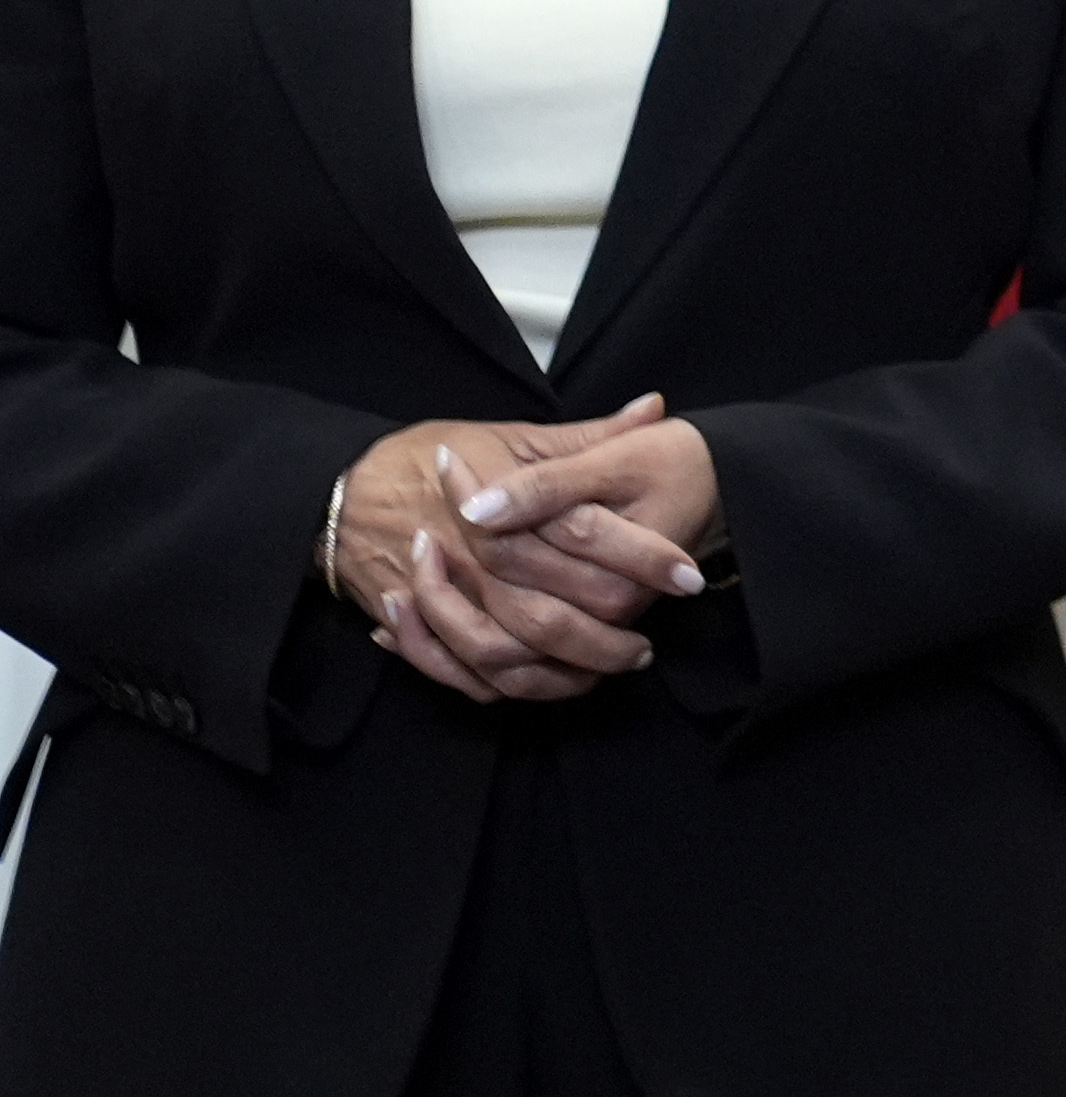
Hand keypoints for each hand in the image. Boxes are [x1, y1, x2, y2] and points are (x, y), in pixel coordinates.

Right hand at [333, 399, 715, 702]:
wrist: (345, 494)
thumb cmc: (432, 459)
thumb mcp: (512, 438)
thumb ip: (587, 436)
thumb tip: (654, 408)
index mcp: (504, 516)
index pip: (589, 544)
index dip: (645, 562)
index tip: (690, 575)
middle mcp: (474, 567)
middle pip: (550, 620)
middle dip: (608, 640)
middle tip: (650, 645)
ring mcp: (446, 604)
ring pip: (510, 661)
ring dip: (564, 674)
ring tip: (611, 668)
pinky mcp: (423, 631)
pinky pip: (467, 677)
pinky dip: (512, 688)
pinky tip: (552, 682)